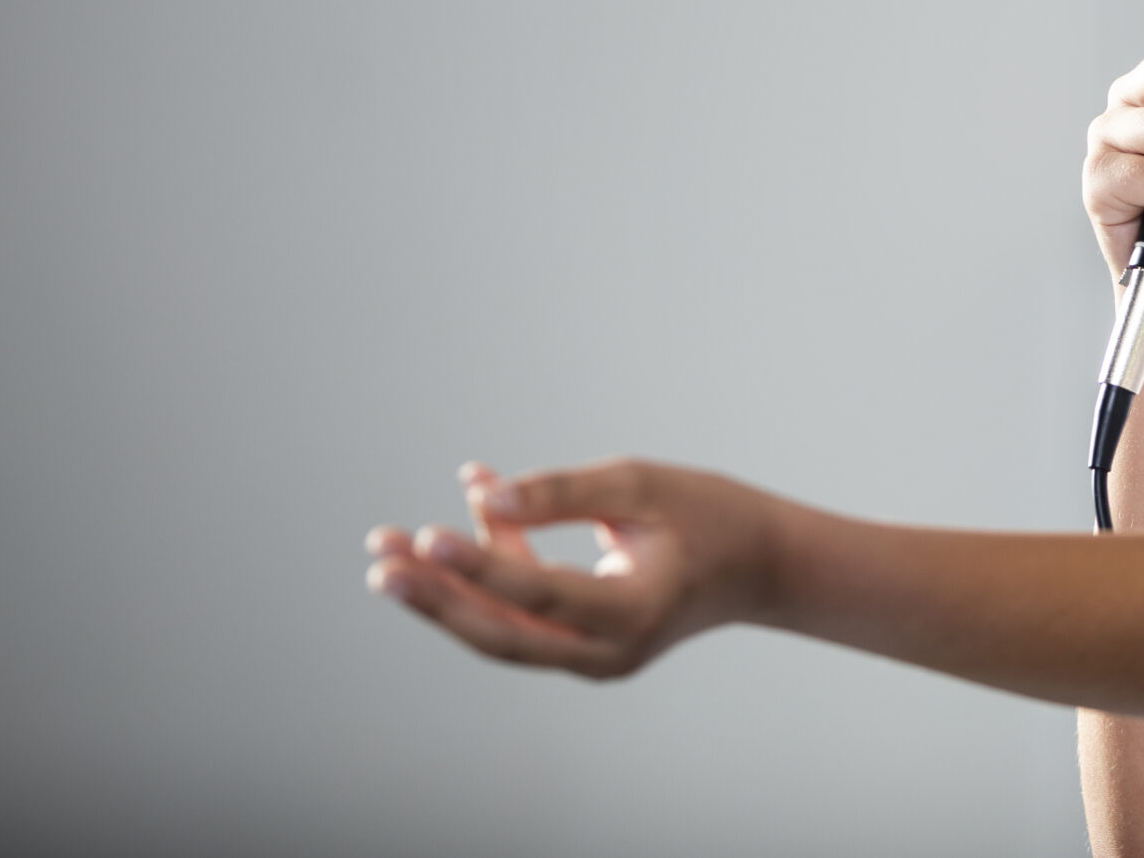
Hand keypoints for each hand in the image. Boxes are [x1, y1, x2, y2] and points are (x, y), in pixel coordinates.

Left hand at [364, 458, 775, 678]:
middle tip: (382, 561)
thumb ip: (562, 492)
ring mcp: (594, 658)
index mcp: (635, 613)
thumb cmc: (711, 516)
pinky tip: (464, 519)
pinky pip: (522, 614)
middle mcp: (608, 653)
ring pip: (503, 631)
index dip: (481, 565)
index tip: (426, 536)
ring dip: (448, 590)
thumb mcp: (643, 484)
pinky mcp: (583, 646)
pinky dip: (492, 571)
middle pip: (504, 633)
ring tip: (392, 547)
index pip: (541, 595)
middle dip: (438, 598)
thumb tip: (482, 494)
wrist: (762, 565)